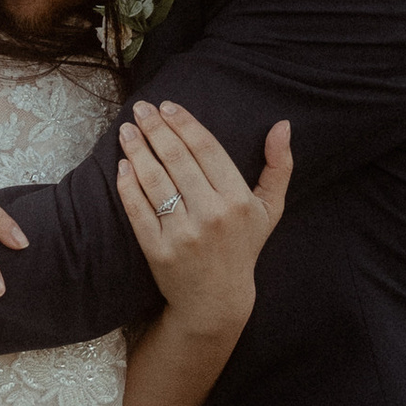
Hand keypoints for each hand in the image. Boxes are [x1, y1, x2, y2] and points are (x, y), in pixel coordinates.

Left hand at [115, 101, 291, 337]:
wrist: (216, 300)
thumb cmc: (242, 247)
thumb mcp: (270, 210)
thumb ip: (279, 167)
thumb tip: (282, 125)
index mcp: (238, 200)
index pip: (207, 149)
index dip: (184, 124)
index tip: (166, 106)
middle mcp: (212, 215)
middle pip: (177, 160)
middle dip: (155, 129)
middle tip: (140, 109)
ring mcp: (184, 234)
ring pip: (155, 181)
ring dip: (137, 151)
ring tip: (126, 131)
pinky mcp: (159, 251)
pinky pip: (139, 211)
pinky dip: (128, 186)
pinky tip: (122, 166)